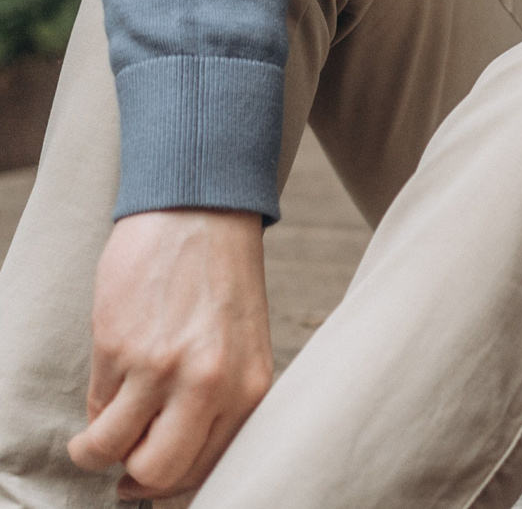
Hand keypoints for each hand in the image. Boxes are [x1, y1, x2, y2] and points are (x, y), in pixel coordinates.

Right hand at [70, 207, 271, 500]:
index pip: (207, 469)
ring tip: (102, 428)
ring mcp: (162, 368)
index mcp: (250, 388)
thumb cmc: (220, 282)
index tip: (152, 476)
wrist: (199, 215)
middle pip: (159, 474)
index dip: (172, 482)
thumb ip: (220, 402)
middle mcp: (210, 384)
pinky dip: (95, 407)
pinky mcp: (119, 348)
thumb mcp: (243, 348)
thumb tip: (179, 459)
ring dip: (96, 449)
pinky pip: (95, 408)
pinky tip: (111, 383)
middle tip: (126, 459)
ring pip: (111, 450)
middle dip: (134, 478)